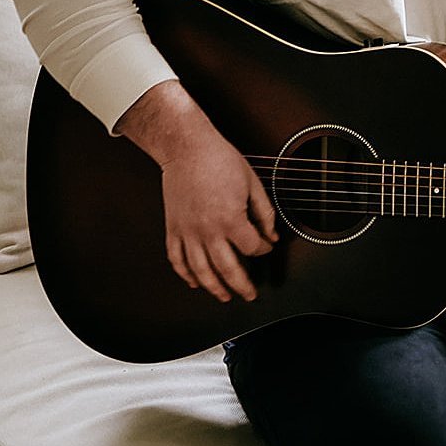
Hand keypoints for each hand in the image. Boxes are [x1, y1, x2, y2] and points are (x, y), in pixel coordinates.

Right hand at [155, 129, 278, 302]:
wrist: (188, 148)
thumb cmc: (220, 160)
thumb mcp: (252, 182)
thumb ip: (264, 212)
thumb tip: (271, 234)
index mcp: (230, 218)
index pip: (252, 247)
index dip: (263, 249)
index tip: (266, 247)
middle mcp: (208, 231)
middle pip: (228, 269)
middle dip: (242, 285)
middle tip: (250, 294)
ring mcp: (188, 232)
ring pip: (201, 272)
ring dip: (214, 288)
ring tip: (224, 296)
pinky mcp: (173, 229)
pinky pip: (177, 260)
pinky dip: (186, 275)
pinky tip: (195, 281)